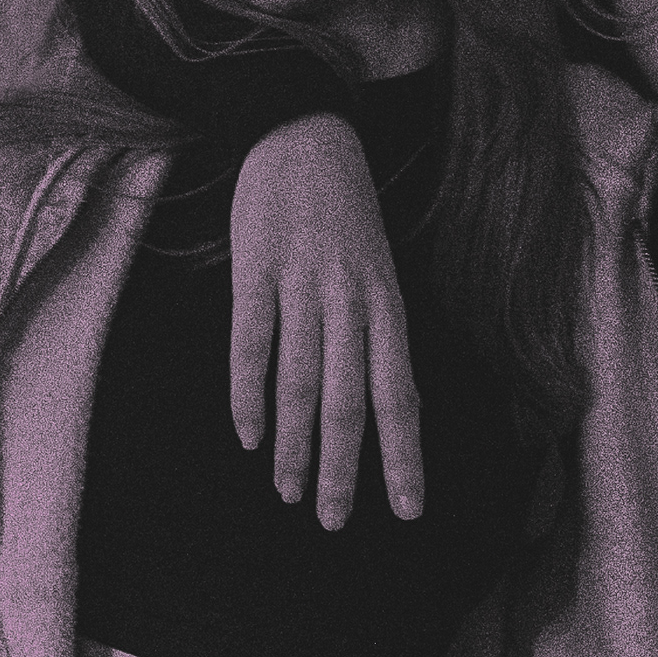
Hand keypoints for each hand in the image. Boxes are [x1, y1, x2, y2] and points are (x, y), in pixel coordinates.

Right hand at [231, 114, 422, 528]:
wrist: (303, 134)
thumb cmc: (346, 214)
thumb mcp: (378, 271)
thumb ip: (376, 335)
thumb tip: (378, 408)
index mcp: (388, 305)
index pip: (401, 396)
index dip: (404, 456)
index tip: (409, 510)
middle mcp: (351, 302)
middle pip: (351, 402)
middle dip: (345, 470)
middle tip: (335, 522)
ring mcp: (302, 287)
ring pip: (301, 384)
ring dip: (295, 446)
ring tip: (291, 493)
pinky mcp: (255, 272)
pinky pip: (251, 346)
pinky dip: (249, 397)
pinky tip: (248, 437)